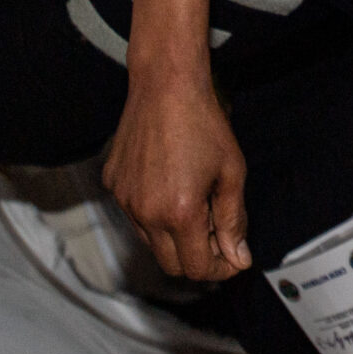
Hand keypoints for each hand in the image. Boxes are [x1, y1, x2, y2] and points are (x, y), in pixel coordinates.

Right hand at [102, 67, 251, 280]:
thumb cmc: (203, 123)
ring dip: (175, 237)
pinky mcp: (113, 184)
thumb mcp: (231, 172)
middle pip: (171, 264)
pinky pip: (135, 215)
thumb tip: (238, 257)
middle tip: (218, 235)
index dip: (220, 268)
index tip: (233, 256)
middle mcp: (146, 212)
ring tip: (197, 204)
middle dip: (198, 258)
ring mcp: (125, 199)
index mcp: (179, 213)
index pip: (197, 267)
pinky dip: (154, 213)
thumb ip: (233, 221)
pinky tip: (172, 185)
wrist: (166, 85)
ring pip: (151, 242)